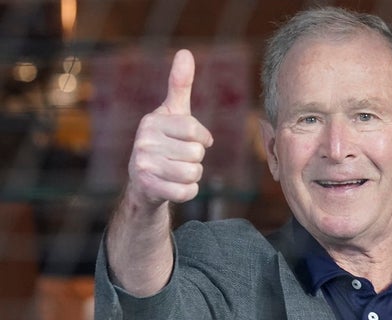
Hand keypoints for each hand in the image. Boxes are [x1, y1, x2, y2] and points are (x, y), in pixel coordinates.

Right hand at [127, 49, 212, 208]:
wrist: (144, 181)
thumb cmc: (165, 141)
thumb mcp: (173, 112)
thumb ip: (180, 84)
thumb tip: (185, 52)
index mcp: (152, 121)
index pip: (194, 130)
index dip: (202, 138)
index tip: (197, 140)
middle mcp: (143, 141)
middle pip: (196, 153)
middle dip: (196, 158)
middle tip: (180, 157)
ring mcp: (143, 165)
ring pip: (193, 173)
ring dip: (193, 175)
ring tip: (178, 170)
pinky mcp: (147, 187)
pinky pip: (186, 191)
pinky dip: (188, 191)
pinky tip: (176, 185)